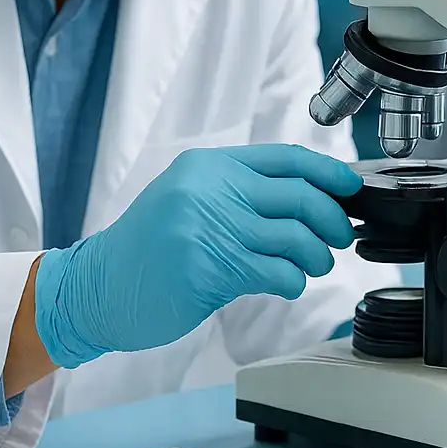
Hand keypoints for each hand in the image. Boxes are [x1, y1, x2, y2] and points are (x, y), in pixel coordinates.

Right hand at [33, 144, 360, 368]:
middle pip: (300, 196)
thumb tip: (313, 196)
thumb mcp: (189, 199)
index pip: (286, 158)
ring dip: (316, 256)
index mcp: (209, 166)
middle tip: (340, 237)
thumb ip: (241, 192)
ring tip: (315, 266)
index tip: (352, 187)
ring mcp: (207, 227)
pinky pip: (275, 271)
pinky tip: (288, 284)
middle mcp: (209, 189)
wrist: (95, 288)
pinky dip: (293, 280)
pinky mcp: (208, 268)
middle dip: (333, 219)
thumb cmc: (149, 248)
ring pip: (294, 237)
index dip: (329, 172)